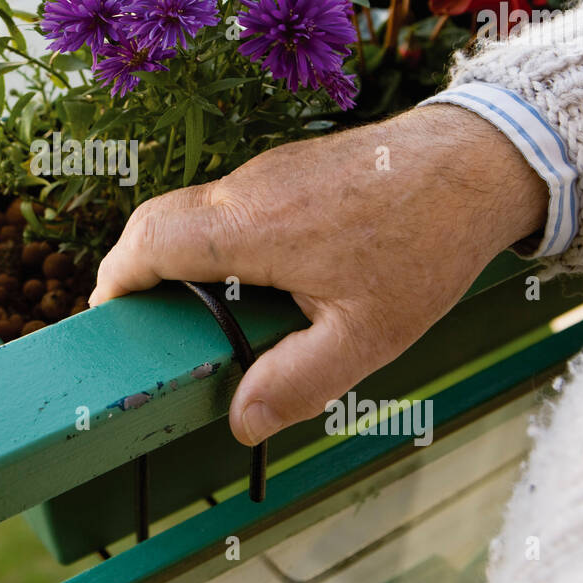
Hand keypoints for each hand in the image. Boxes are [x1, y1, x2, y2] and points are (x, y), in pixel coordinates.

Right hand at [90, 104, 547, 445]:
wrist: (475, 160)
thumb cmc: (424, 243)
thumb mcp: (367, 334)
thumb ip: (298, 382)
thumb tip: (241, 422)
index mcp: (248, 227)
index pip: (147, 241)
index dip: (114, 280)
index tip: (107, 318)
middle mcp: (244, 189)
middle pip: (157, 221)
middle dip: (134, 269)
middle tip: (143, 323)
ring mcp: (266, 170)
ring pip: (193, 209)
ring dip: (177, 254)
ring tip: (199, 313)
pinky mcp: (288, 166)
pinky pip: (228, 202)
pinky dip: (214, 239)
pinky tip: (254, 280)